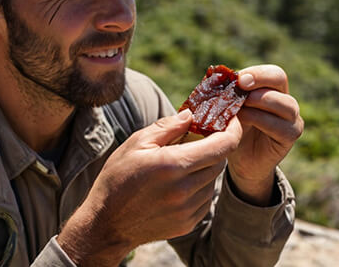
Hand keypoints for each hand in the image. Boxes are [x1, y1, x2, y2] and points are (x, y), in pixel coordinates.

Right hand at [57, 109, 241, 265]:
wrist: (106, 224)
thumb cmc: (118, 178)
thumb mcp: (137, 144)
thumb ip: (168, 127)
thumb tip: (191, 115)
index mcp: (174, 165)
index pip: (222, 145)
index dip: (232, 130)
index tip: (230, 121)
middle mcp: (185, 190)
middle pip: (220, 161)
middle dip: (214, 147)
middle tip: (198, 140)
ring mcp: (188, 210)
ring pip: (213, 181)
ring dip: (205, 168)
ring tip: (181, 165)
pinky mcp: (187, 223)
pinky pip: (205, 199)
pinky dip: (199, 188)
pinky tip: (178, 185)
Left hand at [227, 65, 302, 205]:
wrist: (241, 162)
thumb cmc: (234, 130)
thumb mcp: (229, 110)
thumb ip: (227, 94)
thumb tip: (214, 77)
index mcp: (272, 89)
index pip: (271, 72)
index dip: (255, 72)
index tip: (237, 78)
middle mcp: (286, 100)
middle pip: (280, 78)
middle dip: (258, 79)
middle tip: (239, 86)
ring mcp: (292, 118)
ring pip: (285, 102)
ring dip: (259, 101)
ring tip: (238, 107)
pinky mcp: (291, 136)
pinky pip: (280, 125)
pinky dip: (260, 120)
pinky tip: (242, 121)